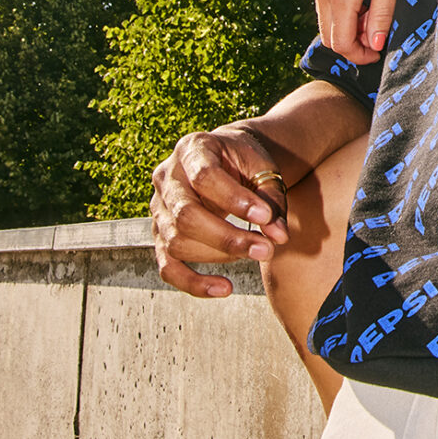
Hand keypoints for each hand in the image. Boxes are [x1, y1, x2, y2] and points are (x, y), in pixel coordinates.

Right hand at [150, 125, 291, 298]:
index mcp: (192, 149)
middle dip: (228, 237)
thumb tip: (278, 237)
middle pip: (186, 215)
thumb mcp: (262, 168)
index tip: (266, 216)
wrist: (227, 160)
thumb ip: (272, 199)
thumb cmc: (245, 162)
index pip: (204, 177)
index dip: (234, 200)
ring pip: (176, 242)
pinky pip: (168, 266)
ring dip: (219, 256)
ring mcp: (158, 208)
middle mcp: (166, 177)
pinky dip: (193, 283)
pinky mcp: (160, 235)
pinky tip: (224, 288)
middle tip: (266, 249)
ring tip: (259, 254)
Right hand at [312, 0, 405, 61]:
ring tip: (374, 10)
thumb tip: (376, 45)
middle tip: (378, 32)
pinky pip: (325, 4)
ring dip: (348, 26)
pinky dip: (342, 10)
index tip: (379, 52)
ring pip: (326, 21)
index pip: (340, 41)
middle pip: (329, 36)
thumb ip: (382, 12)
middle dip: (353, 43)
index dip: (359, 55)